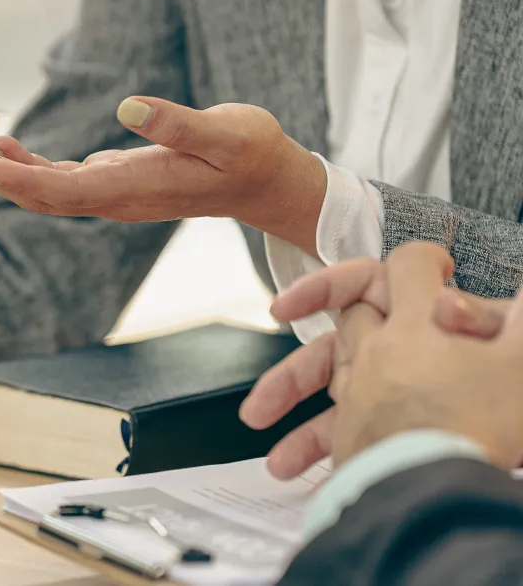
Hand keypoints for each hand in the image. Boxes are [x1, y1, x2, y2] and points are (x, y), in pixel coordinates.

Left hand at [0, 97, 326, 255]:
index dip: (26, 180)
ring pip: (43, 189)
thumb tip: (130, 107)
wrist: (266, 180)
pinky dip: (26, 164)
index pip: (69, 191)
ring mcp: (112, 193)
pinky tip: (2, 148)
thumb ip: (178, 124)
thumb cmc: (251, 154)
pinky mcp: (114, 180)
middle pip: (41, 194)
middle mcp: (116, 199)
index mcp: (138, 189)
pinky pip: (58, 180)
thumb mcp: (225, 133)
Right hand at [242, 256, 509, 477]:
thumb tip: (447, 305)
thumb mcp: (512, 342)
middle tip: (260, 408)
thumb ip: (481, 317)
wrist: (492, 455)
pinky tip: (306, 474)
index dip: (323, 288)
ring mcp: (396, 387)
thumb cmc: (509, 401)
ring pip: (336, 397)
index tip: (285, 309)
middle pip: (334, 350)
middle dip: (293, 377)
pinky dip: (325, 455)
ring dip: (302, 430)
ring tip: (277, 460)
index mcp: (421, 314)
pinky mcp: (394, 425)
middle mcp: (403, 347)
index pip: (364, 283)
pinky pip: (352, 435)